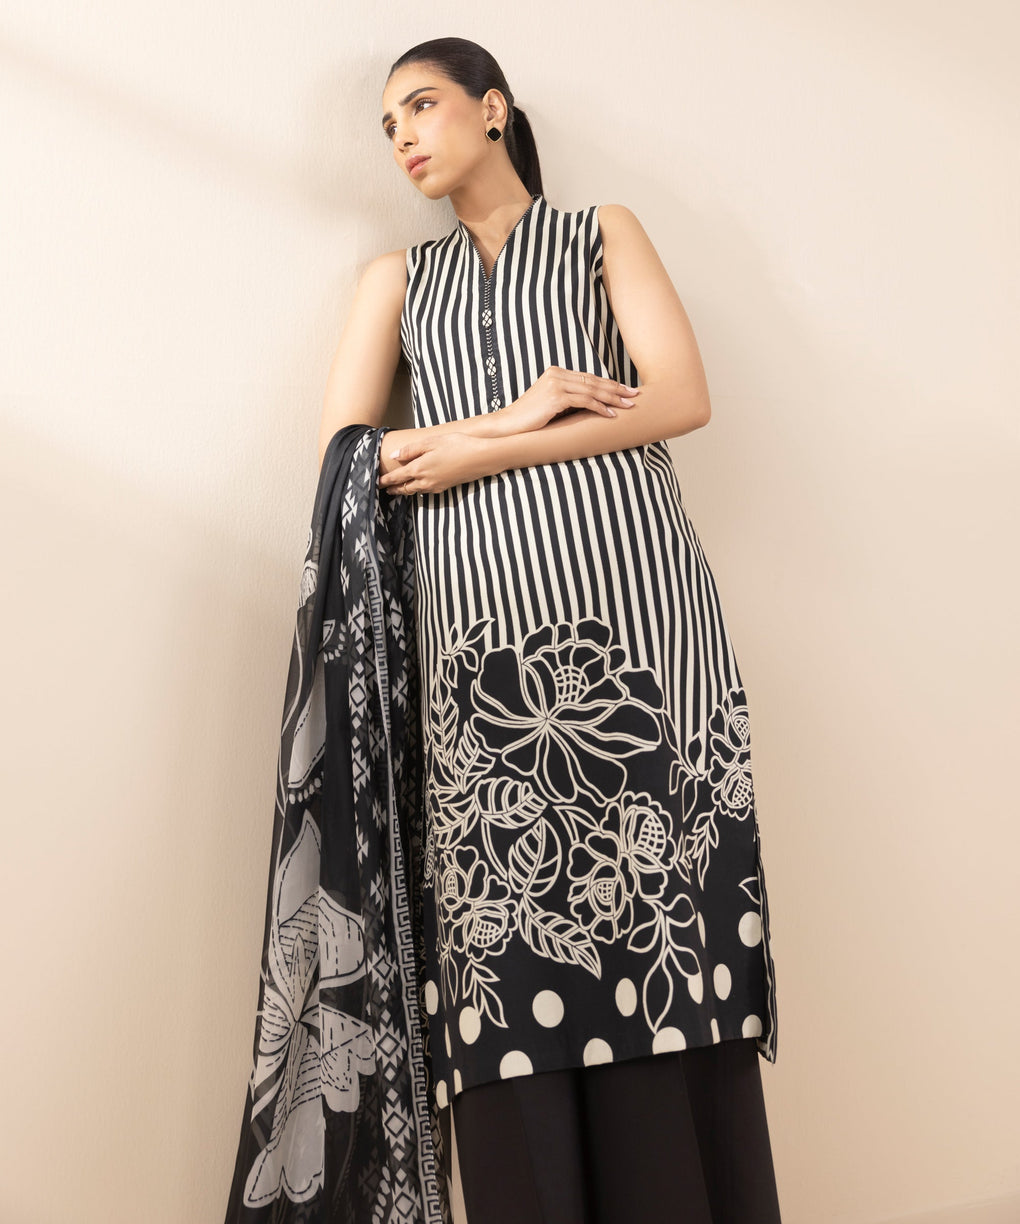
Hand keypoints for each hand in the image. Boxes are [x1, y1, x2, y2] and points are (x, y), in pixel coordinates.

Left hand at [378, 431, 493, 495]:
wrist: (481, 458)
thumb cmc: (457, 446)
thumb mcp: (431, 442)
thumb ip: (411, 449)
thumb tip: (395, 455)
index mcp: (419, 468)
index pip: (397, 477)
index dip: (385, 480)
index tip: (376, 482)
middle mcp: (425, 480)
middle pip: (404, 488)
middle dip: (393, 489)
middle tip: (384, 489)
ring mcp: (436, 486)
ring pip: (415, 491)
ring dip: (404, 490)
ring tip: (398, 489)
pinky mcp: (445, 487)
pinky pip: (426, 491)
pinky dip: (417, 490)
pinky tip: (418, 486)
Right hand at [501, 366, 639, 432]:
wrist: (508, 425)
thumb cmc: (530, 420)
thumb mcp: (551, 405)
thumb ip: (568, 400)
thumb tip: (592, 405)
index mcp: (556, 373)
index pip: (588, 378)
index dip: (609, 384)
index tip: (625, 390)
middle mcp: (557, 374)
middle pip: (593, 381)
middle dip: (616, 389)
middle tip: (634, 395)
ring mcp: (556, 384)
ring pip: (592, 390)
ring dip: (613, 398)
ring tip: (628, 405)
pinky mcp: (555, 397)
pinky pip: (584, 401)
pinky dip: (599, 407)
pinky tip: (611, 414)